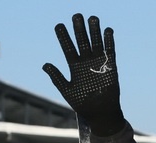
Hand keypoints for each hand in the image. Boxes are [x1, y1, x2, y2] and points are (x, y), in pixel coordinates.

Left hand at [42, 14, 124, 136]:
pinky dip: (109, 41)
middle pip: (82, 41)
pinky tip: (107, 30)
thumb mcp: (67, 91)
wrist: (101, 113)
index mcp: (74, 67)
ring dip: (94, 31)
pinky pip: (109, 51)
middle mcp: (86, 62)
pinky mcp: (110, 67)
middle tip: (76, 15)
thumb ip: (57, 77)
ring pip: (95, 43)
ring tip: (92, 18)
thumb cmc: (83, 104)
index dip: (63, 37)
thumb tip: (45, 65)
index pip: (68, 48)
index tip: (59, 25)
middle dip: (79, 29)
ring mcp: (98, 63)